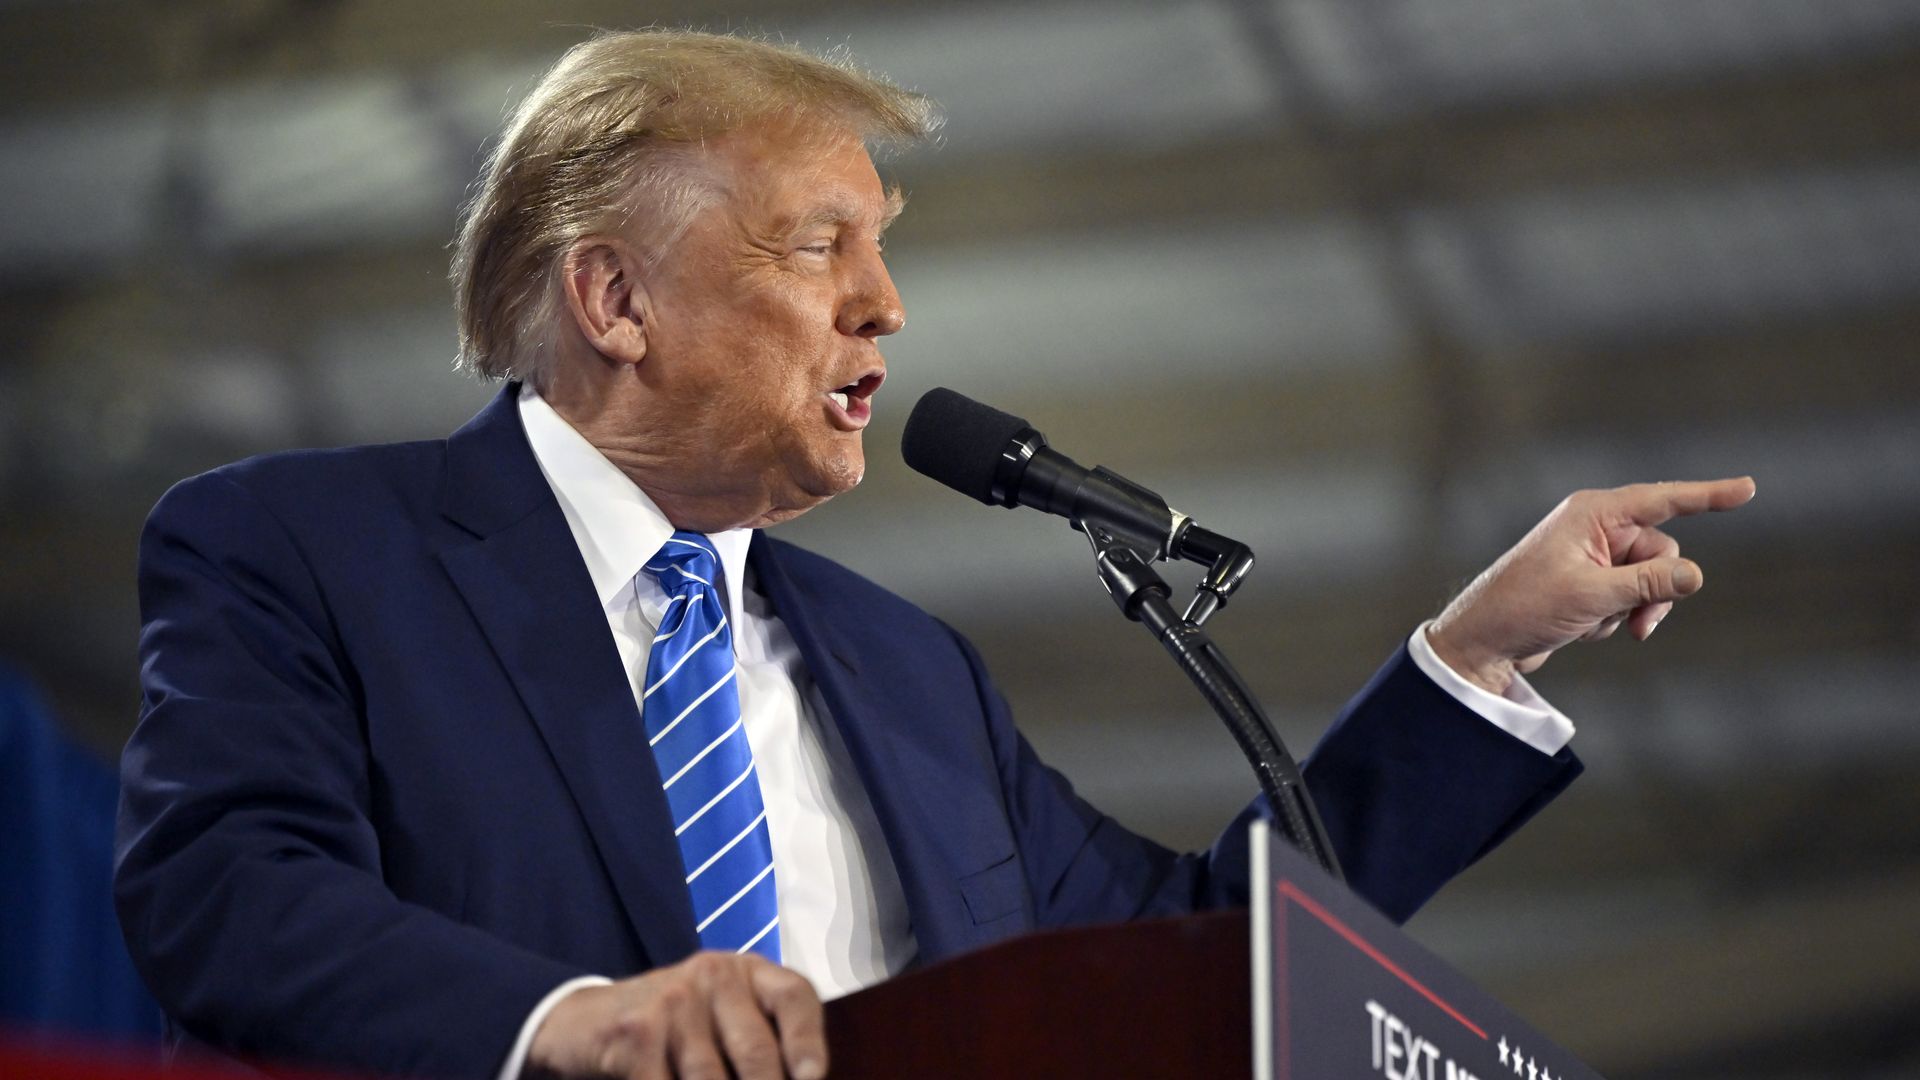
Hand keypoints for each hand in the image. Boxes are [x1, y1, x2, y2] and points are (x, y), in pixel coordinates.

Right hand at [528, 952, 826, 1079]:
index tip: (812, 1079)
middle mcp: (713, 976)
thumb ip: (764, 1042)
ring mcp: (672, 1001)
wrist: (586, 1020)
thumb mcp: (723, 1017)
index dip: (808, 1043)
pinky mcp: (636, 1033)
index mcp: (747, 971)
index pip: (794, 997)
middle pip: (757, 1052)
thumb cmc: (676, 1027)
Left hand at [1427, 477, 1755, 694]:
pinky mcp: (1589, 583)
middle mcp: (1595, 527)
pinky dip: (1612, 617)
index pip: (1664, 500)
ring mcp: (1593, 556)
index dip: (1709, 495)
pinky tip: (1579, 627)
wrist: (1484, 641)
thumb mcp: (1594, 595)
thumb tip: (1697, 575)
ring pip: (1650, 580)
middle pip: (1662, 552)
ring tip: (1599, 626)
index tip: (1749, 488)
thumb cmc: (1526, 607)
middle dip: (1657, 590)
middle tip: (1637, 623)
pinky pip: (1628, 598)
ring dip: (1634, 609)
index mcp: (1593, 513)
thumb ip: (1649, 584)